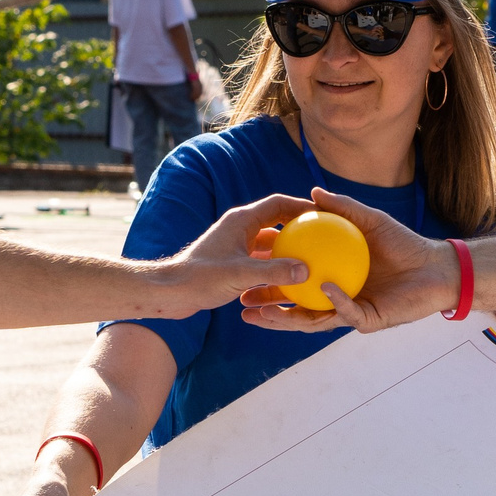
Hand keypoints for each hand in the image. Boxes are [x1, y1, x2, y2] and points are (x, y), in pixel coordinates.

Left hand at [154, 192, 313, 315]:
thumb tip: (306, 270)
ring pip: (271, 243)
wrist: (170, 291)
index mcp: (242, 221)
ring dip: (289, 250)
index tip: (325, 214)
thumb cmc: (199, 278)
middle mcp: (240, 229)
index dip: (303, 206)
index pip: (279, 204)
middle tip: (325, 236)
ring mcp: (237, 245)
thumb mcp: (240, 274)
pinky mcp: (233, 262)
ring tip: (314, 258)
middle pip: (278, 221)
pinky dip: (276, 267)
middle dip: (301, 228)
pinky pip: (261, 260)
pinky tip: (291, 280)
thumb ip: (273, 271)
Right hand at [238, 187, 459, 333]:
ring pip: (313, 322)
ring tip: (265, 313)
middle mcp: (336, 301)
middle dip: (267, 314)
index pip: (293, 285)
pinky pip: (347, 311)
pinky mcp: (369, 321)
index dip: (268, 283)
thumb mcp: (369, 220)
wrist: (435, 266)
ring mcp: (350, 313)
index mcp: (330, 281)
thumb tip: (312, 193)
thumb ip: (341, 208)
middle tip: (242, 307)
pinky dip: (336, 300)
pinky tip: (324, 287)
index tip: (245, 272)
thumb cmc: (403, 243)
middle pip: (294, 311)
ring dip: (288, 319)